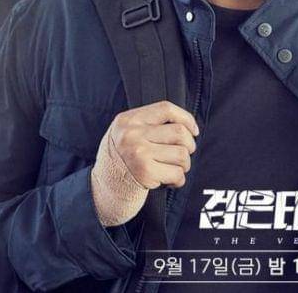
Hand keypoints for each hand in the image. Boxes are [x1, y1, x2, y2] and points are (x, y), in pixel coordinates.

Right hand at [91, 100, 198, 226]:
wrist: (103, 189)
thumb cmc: (121, 160)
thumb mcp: (126, 133)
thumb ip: (148, 124)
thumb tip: (186, 124)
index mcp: (128, 120)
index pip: (166, 108)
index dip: (186, 118)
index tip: (194, 131)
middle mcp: (132, 134)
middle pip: (179, 132)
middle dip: (188, 146)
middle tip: (182, 155)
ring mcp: (139, 153)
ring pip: (182, 154)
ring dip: (184, 165)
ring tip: (174, 169)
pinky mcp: (145, 172)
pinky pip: (177, 173)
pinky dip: (178, 180)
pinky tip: (168, 181)